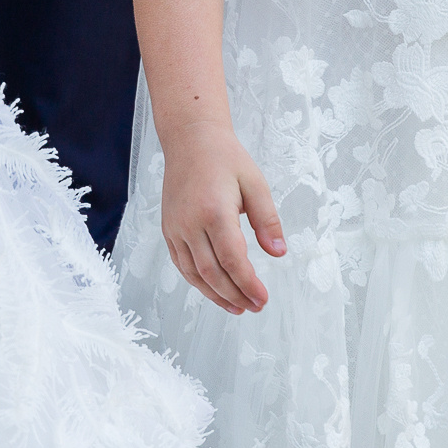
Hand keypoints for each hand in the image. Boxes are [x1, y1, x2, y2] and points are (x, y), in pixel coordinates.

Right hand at [159, 122, 285, 313]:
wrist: (190, 140)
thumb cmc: (225, 158)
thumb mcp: (255, 183)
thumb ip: (267, 220)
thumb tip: (279, 253)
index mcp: (214, 211)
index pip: (232, 260)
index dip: (248, 284)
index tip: (263, 298)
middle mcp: (190, 223)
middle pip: (212, 273)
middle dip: (235, 295)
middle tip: (255, 306)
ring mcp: (175, 228)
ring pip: (194, 274)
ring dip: (216, 295)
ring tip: (237, 307)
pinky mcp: (168, 229)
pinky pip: (181, 264)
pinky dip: (197, 282)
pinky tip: (214, 290)